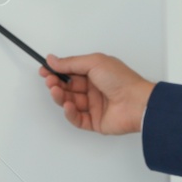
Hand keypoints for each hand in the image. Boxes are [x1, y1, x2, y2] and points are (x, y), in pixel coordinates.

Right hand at [40, 52, 155, 134]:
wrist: (137, 102)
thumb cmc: (121, 80)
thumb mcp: (94, 62)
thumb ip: (71, 62)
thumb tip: (53, 60)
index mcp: (96, 73)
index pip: (71, 72)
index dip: (57, 71)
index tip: (44, 70)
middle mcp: (94, 89)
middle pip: (68, 88)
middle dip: (56, 84)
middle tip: (49, 81)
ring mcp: (95, 106)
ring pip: (70, 102)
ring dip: (61, 97)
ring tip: (56, 91)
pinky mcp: (95, 122)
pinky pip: (77, 119)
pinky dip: (70, 113)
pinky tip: (69, 105)